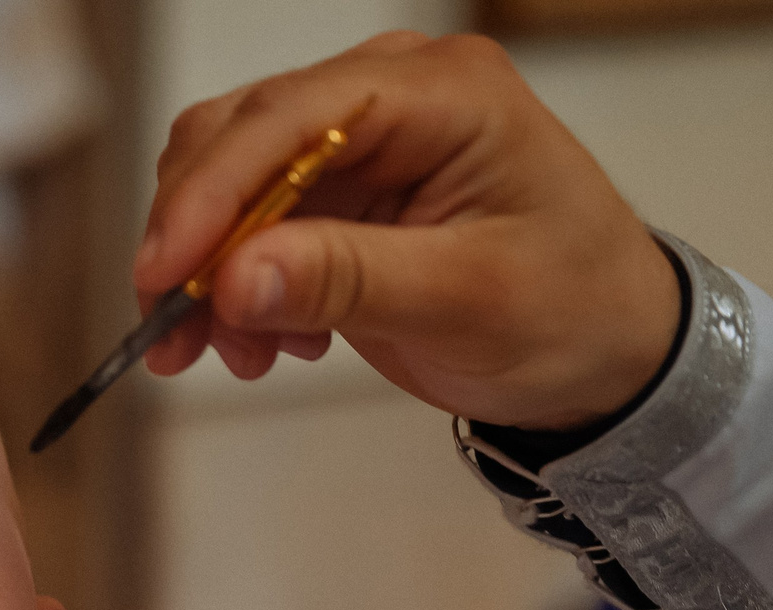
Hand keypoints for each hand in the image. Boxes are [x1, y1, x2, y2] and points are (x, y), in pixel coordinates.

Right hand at [137, 31, 680, 429]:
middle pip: (240, 137)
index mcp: (443, 93)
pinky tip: (265, 343)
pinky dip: (232, 287)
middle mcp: (391, 94)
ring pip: (227, 181)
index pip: (291, 116)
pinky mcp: (337, 192)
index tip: (165, 274)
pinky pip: (248, 225)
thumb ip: (349, 280)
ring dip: (205, 271)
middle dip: (193, 239)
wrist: (607, 347)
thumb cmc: (568, 310)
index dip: (211, 192)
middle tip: (172, 336)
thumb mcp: (466, 301)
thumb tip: (234, 279)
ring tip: (230, 354)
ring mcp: (359, 140)